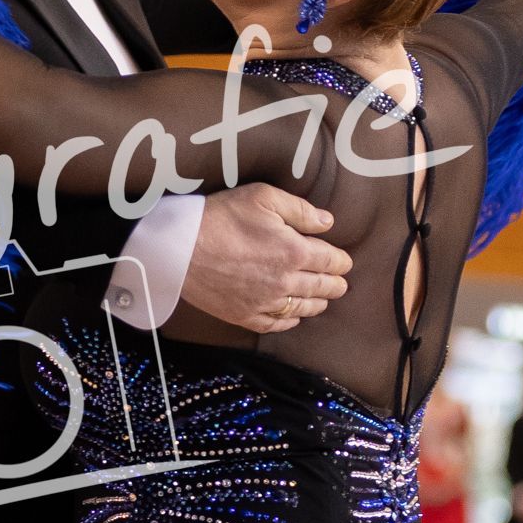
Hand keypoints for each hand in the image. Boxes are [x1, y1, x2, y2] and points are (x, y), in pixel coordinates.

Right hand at [181, 185, 350, 333]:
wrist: (179, 248)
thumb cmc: (220, 217)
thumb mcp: (262, 197)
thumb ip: (300, 210)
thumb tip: (327, 222)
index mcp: (295, 252)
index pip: (332, 261)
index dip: (341, 261)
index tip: (343, 261)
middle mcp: (286, 282)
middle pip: (322, 288)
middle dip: (335, 284)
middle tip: (340, 283)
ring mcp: (265, 303)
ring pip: (303, 309)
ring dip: (318, 304)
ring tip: (323, 300)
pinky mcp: (244, 315)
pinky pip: (276, 324)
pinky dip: (290, 321)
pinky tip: (293, 317)